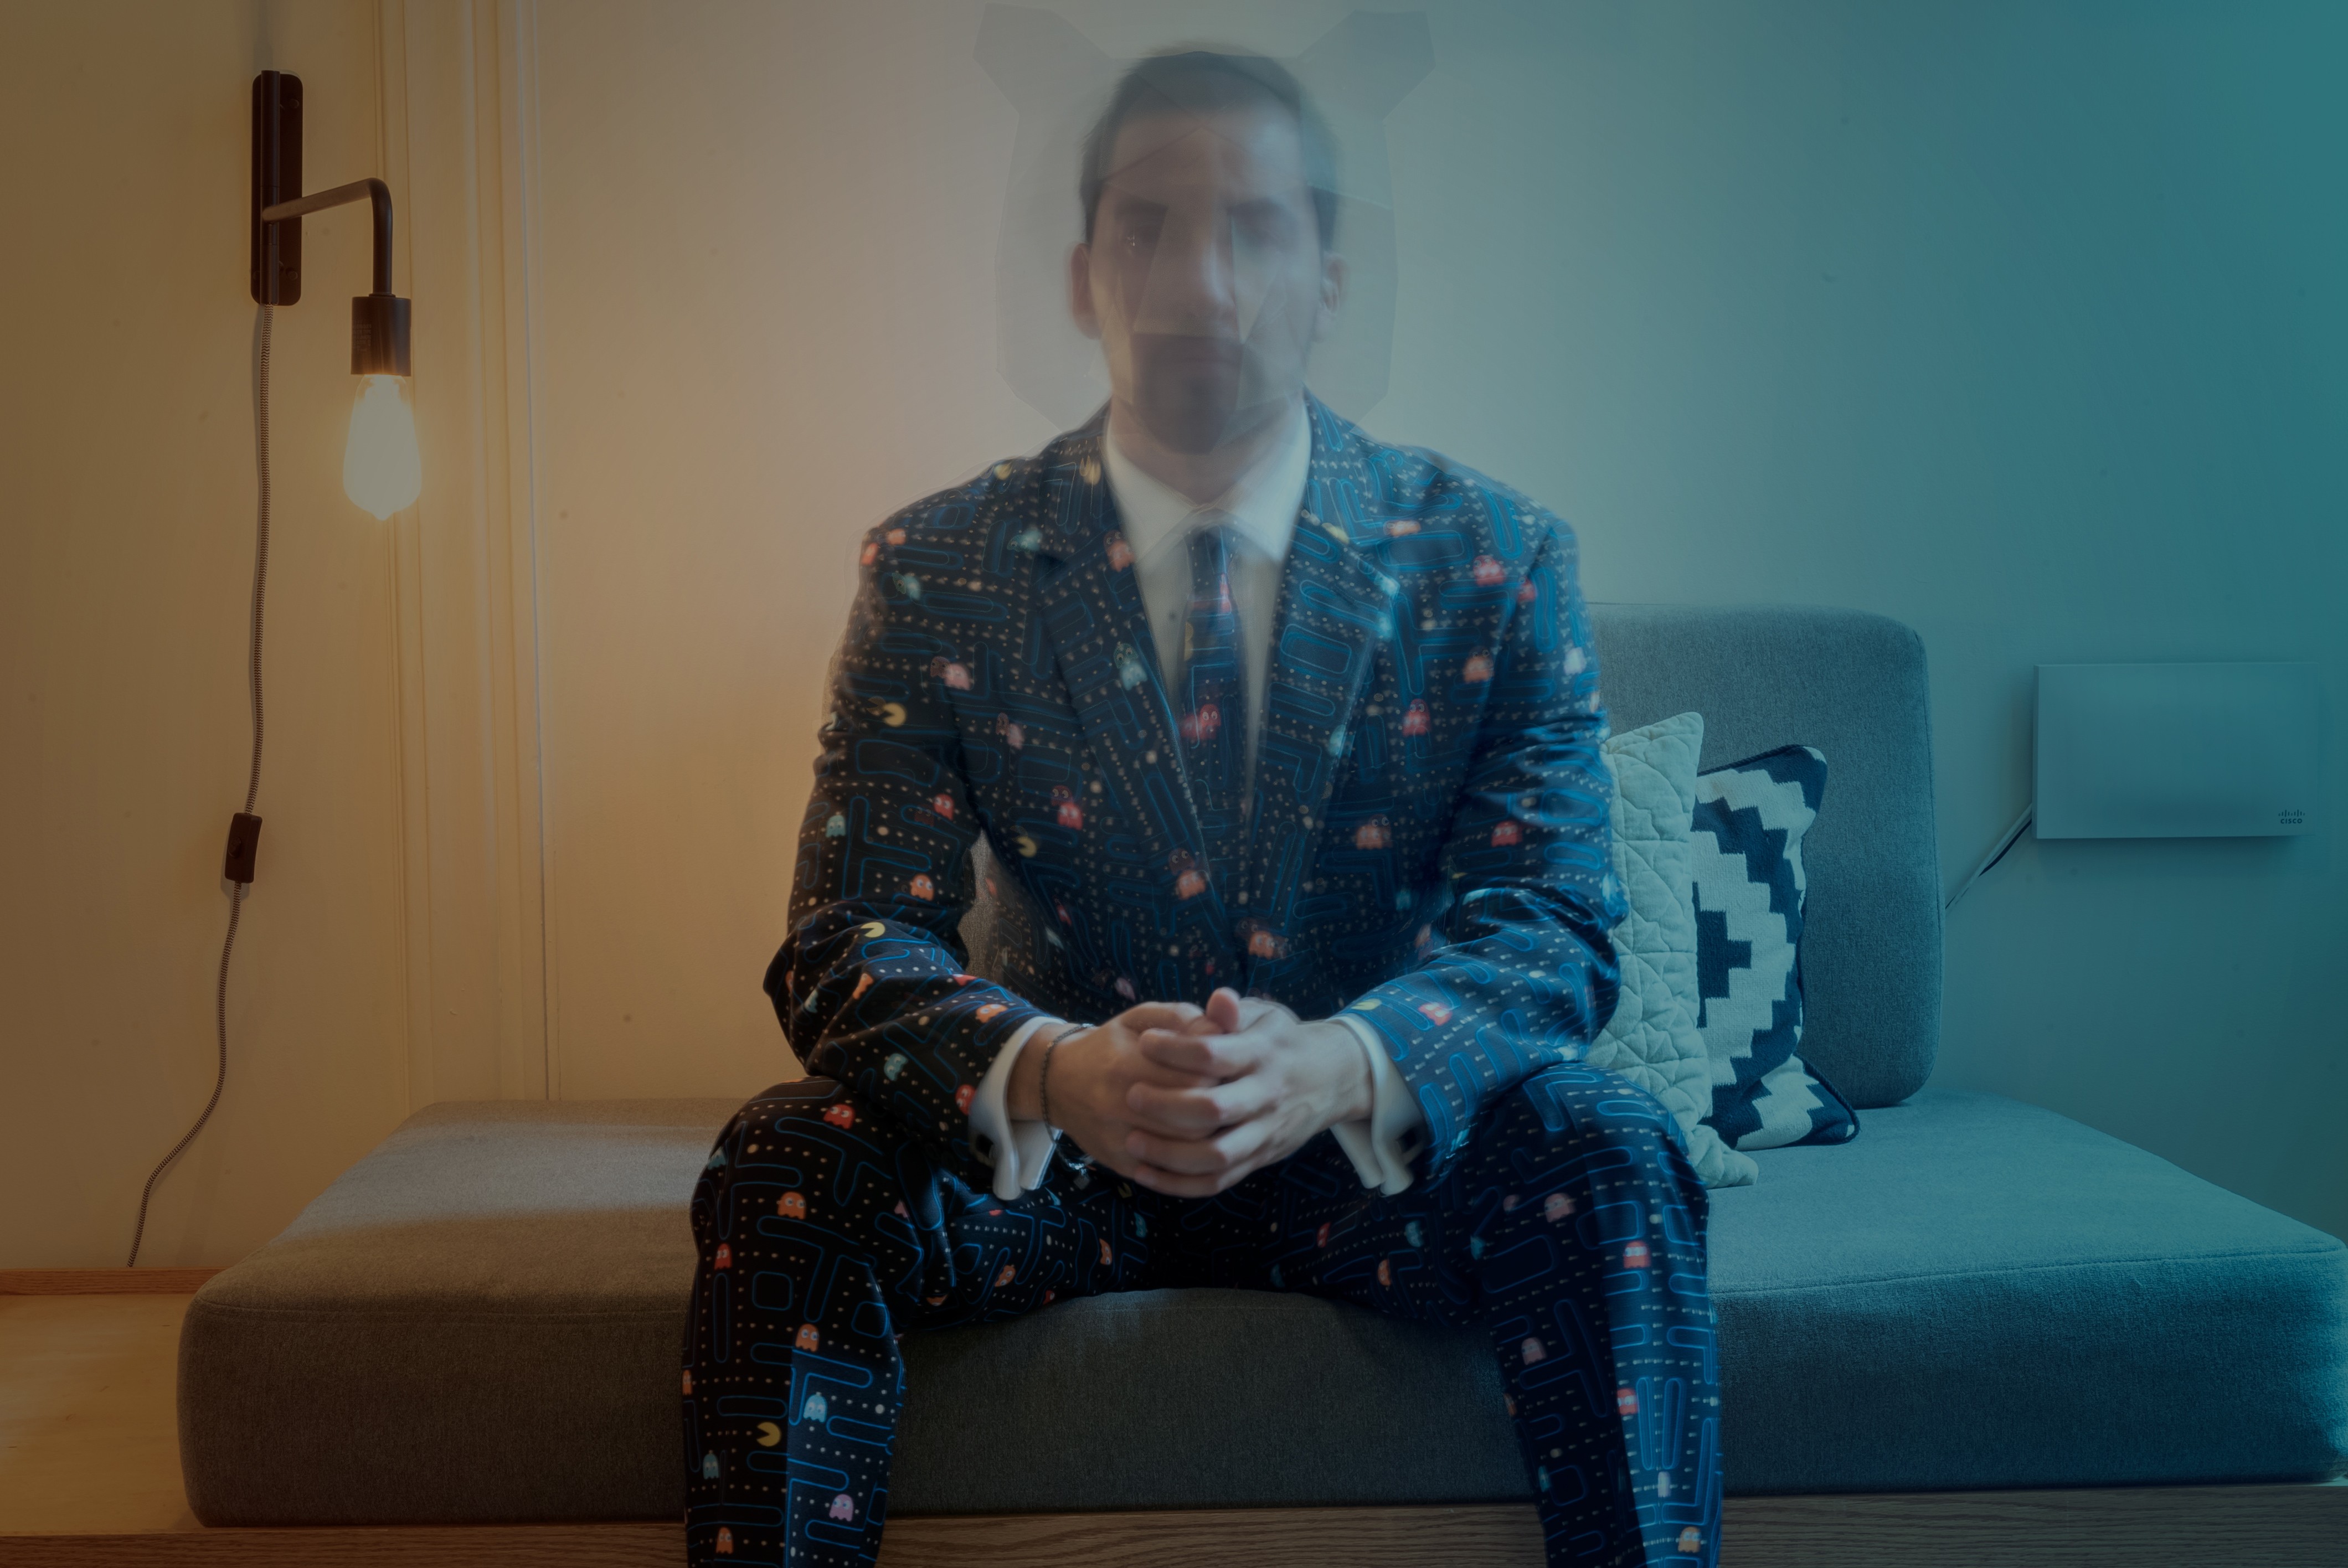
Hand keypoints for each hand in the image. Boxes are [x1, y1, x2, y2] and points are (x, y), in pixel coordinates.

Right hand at [1011, 1002, 1218, 1183]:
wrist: (1058, 1081)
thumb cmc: (1110, 1045)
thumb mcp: (1141, 1018)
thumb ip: (1183, 1017)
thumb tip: (1221, 1025)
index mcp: (1128, 1063)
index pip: (1196, 1077)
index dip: (1221, 1074)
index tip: (1226, 1068)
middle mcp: (1119, 1105)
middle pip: (1194, 1118)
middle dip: (1219, 1107)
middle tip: (1225, 1096)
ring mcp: (1118, 1139)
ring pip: (1184, 1148)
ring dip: (1208, 1135)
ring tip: (1213, 1117)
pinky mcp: (1119, 1163)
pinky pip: (1165, 1171)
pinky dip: (1186, 1159)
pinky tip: (1193, 1141)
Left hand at [1120, 987, 1372, 1196]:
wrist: (1331, 1079)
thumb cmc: (1281, 1042)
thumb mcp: (1264, 1017)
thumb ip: (1234, 1014)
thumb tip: (1219, 997)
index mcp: (1263, 1055)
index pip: (1214, 1055)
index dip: (1175, 1050)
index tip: (1144, 1041)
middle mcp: (1265, 1096)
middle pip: (1213, 1110)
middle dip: (1165, 1106)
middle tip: (1131, 1095)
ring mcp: (1264, 1133)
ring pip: (1215, 1155)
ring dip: (1168, 1153)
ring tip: (1131, 1140)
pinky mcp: (1259, 1159)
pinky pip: (1217, 1181)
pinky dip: (1179, 1184)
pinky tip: (1144, 1174)